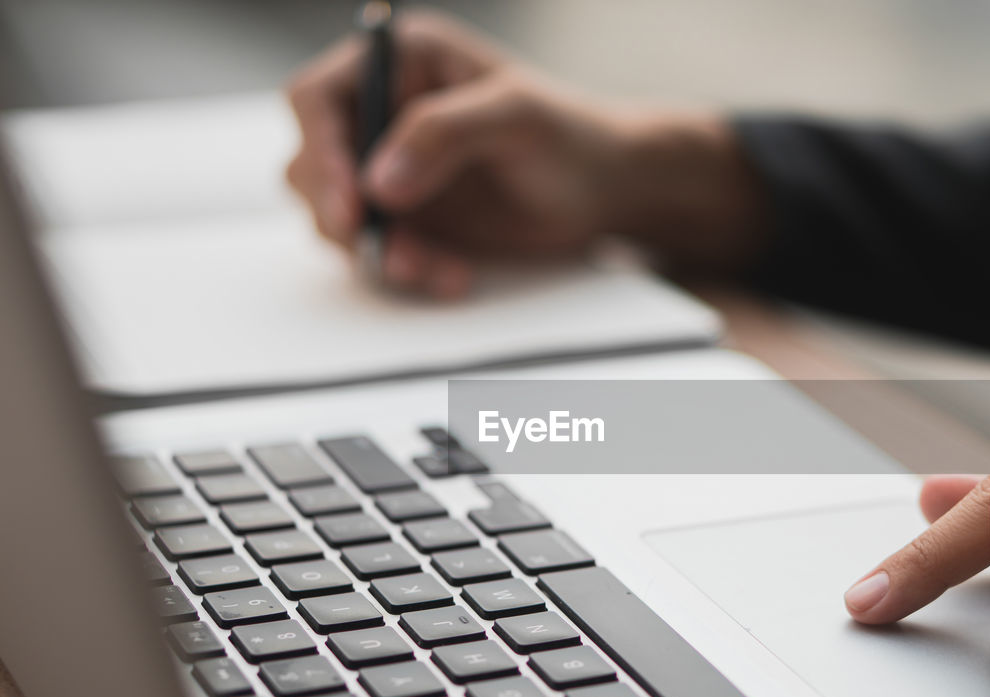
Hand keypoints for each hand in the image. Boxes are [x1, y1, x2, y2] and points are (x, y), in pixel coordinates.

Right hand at [285, 12, 762, 294]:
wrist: (608, 192)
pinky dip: (405, 268)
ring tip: (432, 268)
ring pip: (338, 214)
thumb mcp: (516, 118)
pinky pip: (378, 248)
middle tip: (382, 247)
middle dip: (341, 212)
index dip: (321, 150)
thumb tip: (378, 180)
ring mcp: (392, 167)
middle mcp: (385, 111)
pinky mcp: (409, 216)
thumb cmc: (574, 137)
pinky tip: (450, 275)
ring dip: (376, 249)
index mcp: (403, 62)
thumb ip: (444, 133)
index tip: (350, 202)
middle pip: (313, 161)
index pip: (320, 97)